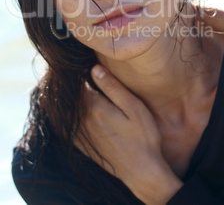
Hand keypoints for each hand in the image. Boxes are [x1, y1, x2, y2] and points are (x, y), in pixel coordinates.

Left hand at [75, 64, 182, 204]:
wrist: (142, 171)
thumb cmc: (143, 136)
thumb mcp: (134, 107)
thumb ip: (113, 87)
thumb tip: (94, 68)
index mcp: (95, 107)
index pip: (77, 82)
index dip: (79, 71)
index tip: (85, 64)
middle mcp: (83, 120)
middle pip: (71, 95)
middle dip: (75, 83)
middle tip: (83, 72)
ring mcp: (81, 134)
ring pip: (67, 110)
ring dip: (72, 98)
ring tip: (83, 88)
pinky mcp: (82, 145)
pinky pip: (67, 126)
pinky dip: (68, 115)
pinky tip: (79, 109)